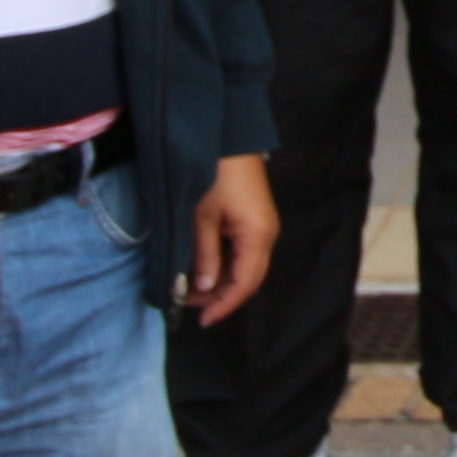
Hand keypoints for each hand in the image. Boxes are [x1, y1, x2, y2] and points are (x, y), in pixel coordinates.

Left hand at [188, 155, 279, 327]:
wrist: (229, 135)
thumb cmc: (215, 174)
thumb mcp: (202, 217)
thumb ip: (205, 255)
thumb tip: (204, 288)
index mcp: (257, 236)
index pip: (244, 284)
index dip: (224, 305)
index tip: (202, 320)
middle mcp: (267, 235)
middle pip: (248, 278)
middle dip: (221, 295)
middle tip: (190, 305)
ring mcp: (263, 226)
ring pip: (246, 266)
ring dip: (221, 280)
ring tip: (192, 288)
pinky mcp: (255, 217)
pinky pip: (243, 251)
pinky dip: (225, 264)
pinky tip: (205, 266)